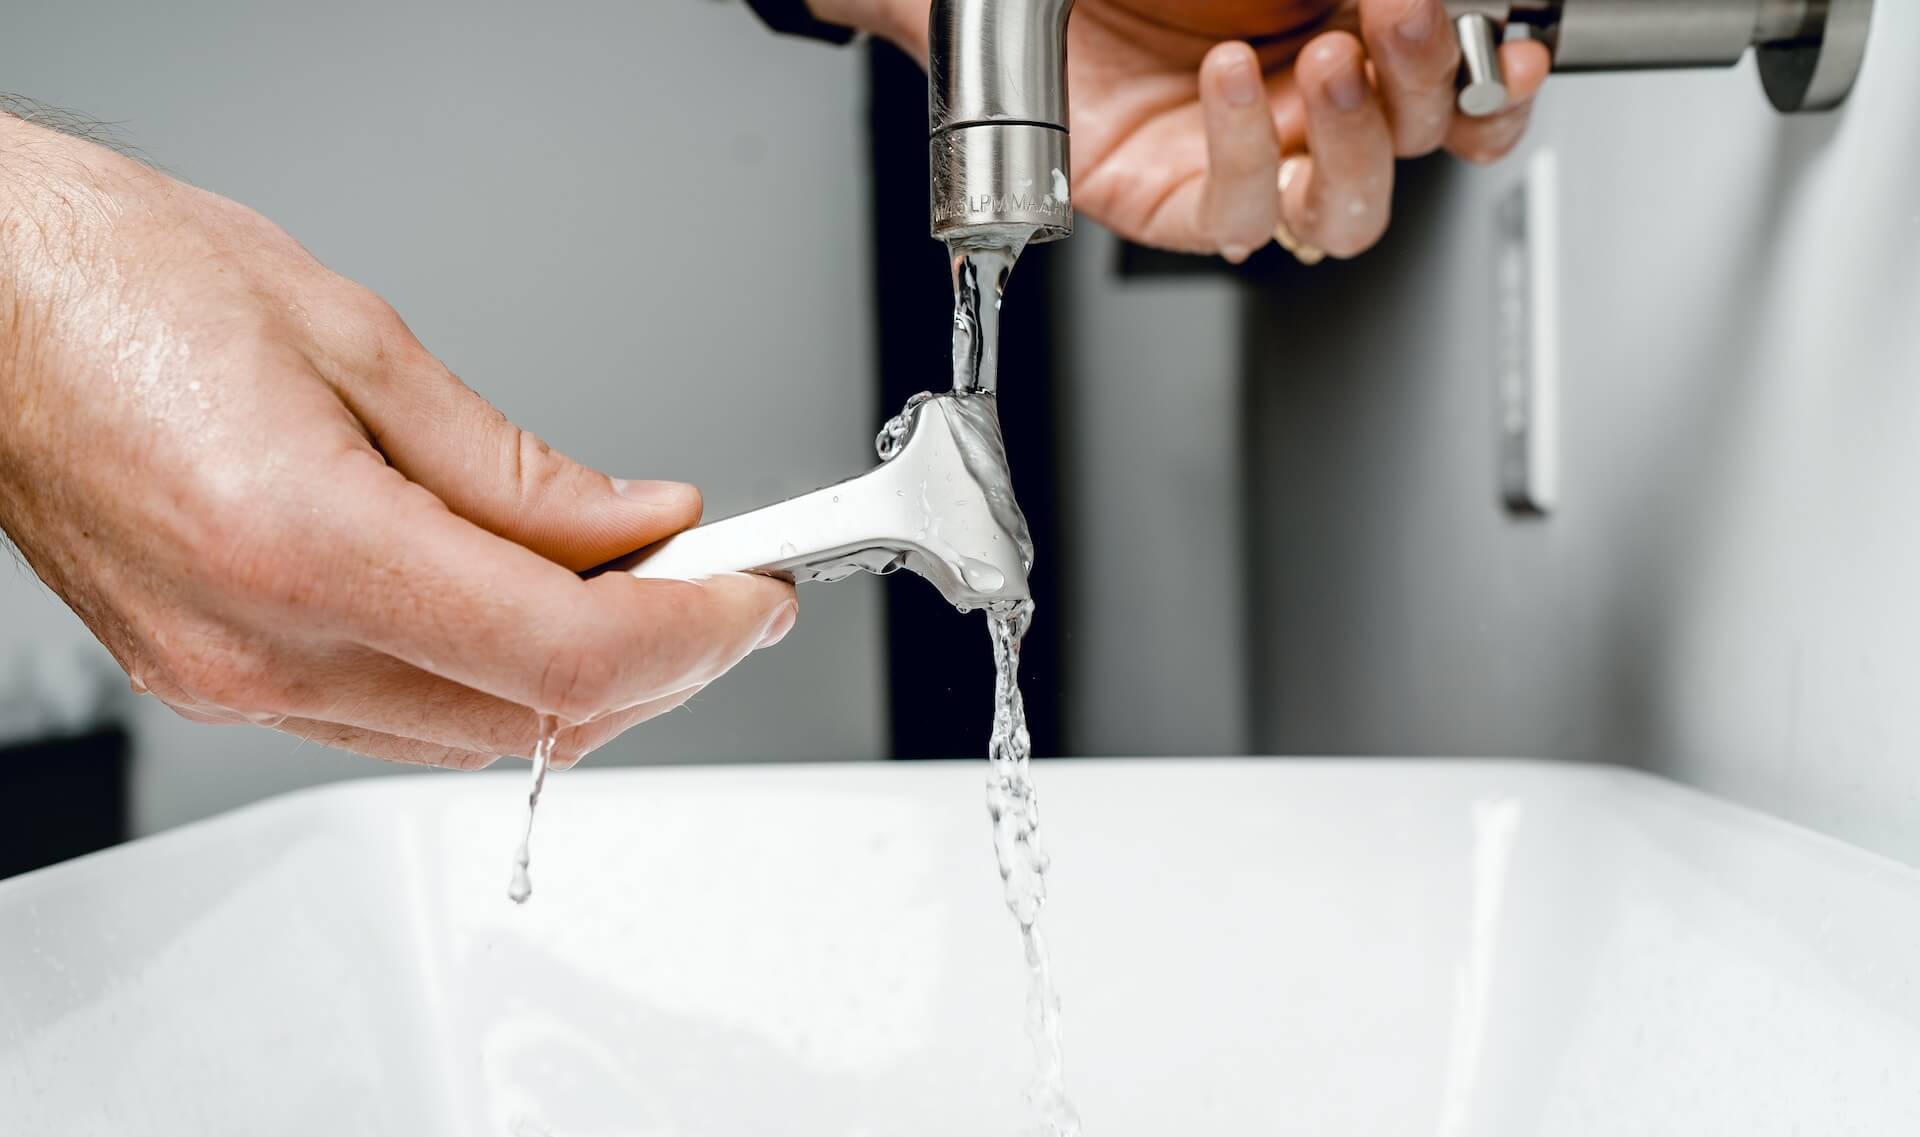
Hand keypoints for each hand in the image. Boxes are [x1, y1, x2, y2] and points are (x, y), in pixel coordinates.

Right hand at [0, 116, 796, 768]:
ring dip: (582, 676)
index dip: (690, 634)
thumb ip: (516, 469)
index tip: (753, 593)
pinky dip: (489, 676)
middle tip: (720, 580)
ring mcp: (230, 682)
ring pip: (472, 735)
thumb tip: (638, 523)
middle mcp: (260, 646)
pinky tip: (527, 604)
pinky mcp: (215, 681)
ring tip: (637, 581)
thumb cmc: (120, 285)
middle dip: (660, 659)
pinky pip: (398, 721)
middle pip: (531, 716)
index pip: (562, 654)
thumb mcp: (359, 342)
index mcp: (299, 544)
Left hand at [839, 0, 1549, 261]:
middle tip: (1405, 16)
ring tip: (1327, 62)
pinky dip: (1247, 150)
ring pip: (1346, 210)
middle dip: (1429, 81)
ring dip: (1359, 139)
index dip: (1496, 88)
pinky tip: (1227, 79)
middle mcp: (1305, 112)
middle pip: (1418, 147)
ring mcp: (1244, 163)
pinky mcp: (1175, 205)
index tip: (1512, 49)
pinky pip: (1237, 213)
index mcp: (1347, 41)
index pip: (1454, 98)